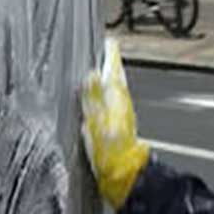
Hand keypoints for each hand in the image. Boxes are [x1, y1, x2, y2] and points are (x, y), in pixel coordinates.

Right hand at [81, 37, 149, 208]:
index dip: (109, 51)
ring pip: (111, 86)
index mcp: (116, 95)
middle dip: (105, 61)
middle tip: (98, 49)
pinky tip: (92, 96)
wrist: (122, 175)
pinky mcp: (115, 123)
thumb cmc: (110, 150)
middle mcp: (121, 100)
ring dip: (102, 76)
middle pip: (113, 74)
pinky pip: (107, 100)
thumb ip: (92, 96)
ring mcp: (120, 112)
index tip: (106, 38)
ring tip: (91, 68)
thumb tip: (90, 73)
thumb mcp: (96, 120)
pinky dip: (100, 92)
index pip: (113, 65)